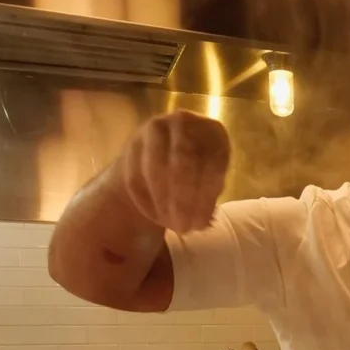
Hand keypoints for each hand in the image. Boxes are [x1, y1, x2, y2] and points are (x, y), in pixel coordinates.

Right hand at [113, 111, 230, 233]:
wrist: (160, 155)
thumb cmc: (196, 174)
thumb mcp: (210, 182)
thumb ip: (210, 197)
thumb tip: (205, 221)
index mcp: (214, 132)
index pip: (213, 164)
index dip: (206, 198)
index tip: (200, 224)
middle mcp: (186, 122)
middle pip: (184, 161)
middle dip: (183, 199)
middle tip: (183, 227)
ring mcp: (158, 127)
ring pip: (157, 167)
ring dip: (163, 200)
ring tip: (170, 224)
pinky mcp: (135, 141)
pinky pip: (136, 173)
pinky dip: (145, 199)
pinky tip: (154, 216)